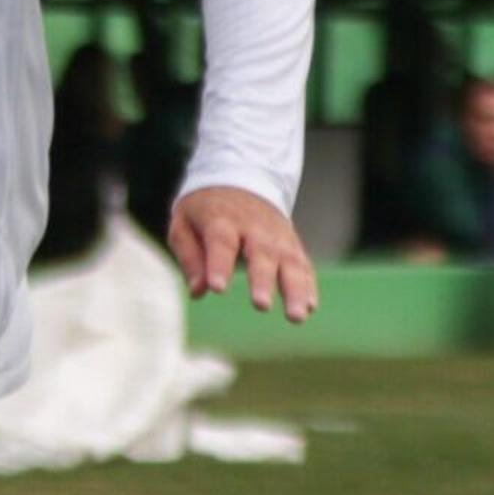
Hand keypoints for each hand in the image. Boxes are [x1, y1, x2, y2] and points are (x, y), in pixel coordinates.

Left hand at [167, 185, 316, 319]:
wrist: (240, 177)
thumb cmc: (204, 209)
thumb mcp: (184, 223)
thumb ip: (190, 257)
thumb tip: (198, 292)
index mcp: (221, 220)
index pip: (222, 242)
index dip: (219, 265)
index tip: (217, 288)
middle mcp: (255, 228)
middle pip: (262, 254)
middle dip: (263, 281)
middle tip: (261, 306)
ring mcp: (278, 236)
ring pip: (290, 262)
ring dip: (295, 290)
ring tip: (296, 317)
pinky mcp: (292, 243)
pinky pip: (303, 265)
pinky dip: (308, 285)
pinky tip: (309, 308)